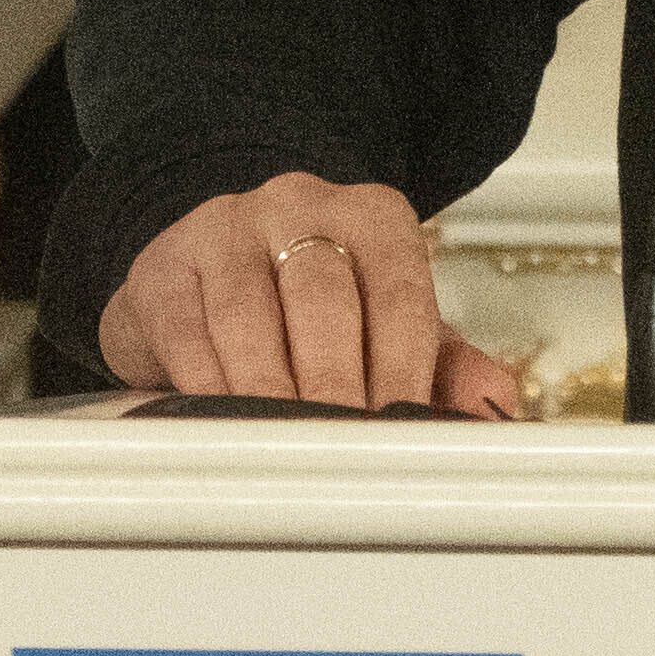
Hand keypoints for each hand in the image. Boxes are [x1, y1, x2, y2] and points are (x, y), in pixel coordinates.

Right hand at [92, 175, 528, 415]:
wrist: (216, 265)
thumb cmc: (316, 312)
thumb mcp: (392, 329)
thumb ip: (449, 364)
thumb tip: (491, 402)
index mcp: (371, 219)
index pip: (398, 291)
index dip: (403, 370)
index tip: (401, 431)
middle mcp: (297, 207)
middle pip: (321, 296)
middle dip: (334, 384)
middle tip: (341, 448)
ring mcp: (223, 230)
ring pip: (247, 313)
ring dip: (268, 391)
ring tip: (286, 446)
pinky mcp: (162, 268)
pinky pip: (185, 332)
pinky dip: (208, 386)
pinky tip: (226, 423)